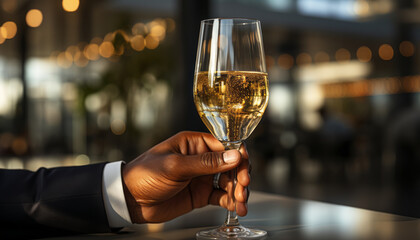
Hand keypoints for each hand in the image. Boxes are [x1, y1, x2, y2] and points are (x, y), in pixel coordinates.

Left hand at [122, 131, 249, 223]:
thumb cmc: (145, 175)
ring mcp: (202, 177)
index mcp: (194, 144)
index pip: (225, 145)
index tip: (245, 169)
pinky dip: (231, 202)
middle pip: (230, 164)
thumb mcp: (175, 166)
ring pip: (229, 181)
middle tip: (242, 189)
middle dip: (240, 176)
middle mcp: (201, 158)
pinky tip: (236, 209)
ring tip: (241, 204)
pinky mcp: (201, 194)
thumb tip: (234, 156)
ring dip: (238, 191)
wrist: (129, 200)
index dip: (238, 157)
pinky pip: (221, 196)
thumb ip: (205, 163)